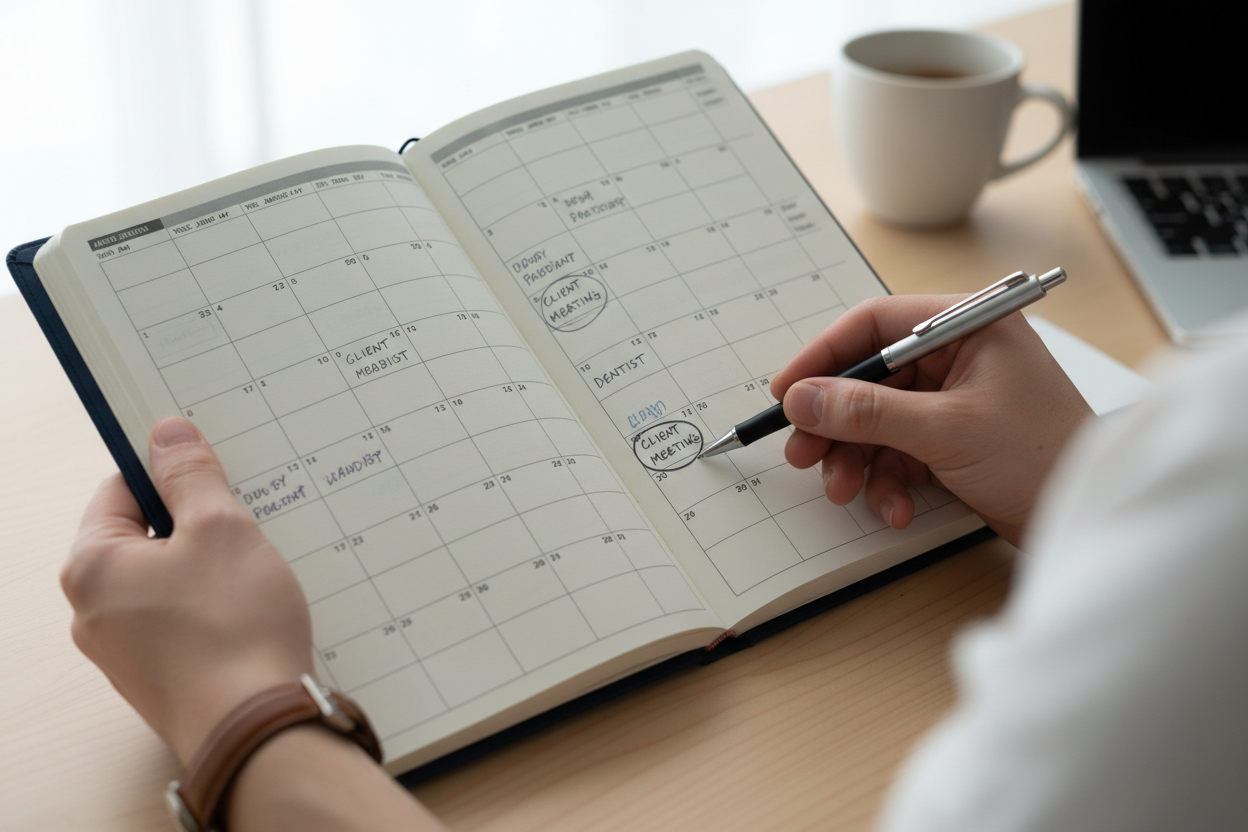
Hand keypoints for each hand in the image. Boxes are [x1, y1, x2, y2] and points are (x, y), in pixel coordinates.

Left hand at [62, 418, 313, 764]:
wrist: (256, 728)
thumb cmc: (232, 627)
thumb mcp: (221, 528)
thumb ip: (190, 475)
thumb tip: (167, 433)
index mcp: (92, 567)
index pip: (120, 489)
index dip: (168, 469)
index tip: (210, 464)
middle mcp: (94, 612)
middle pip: (145, 536)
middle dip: (197, 521)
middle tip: (245, 516)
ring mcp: (125, 651)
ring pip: (168, 579)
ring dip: (211, 564)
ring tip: (256, 566)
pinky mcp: (161, 676)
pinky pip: (183, 618)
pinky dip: (215, 604)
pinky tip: (253, 606)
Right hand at [770, 295, 1092, 544]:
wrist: (1087, 520)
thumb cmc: (1042, 458)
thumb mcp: (944, 430)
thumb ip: (867, 411)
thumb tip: (802, 399)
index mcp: (967, 327)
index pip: (875, 325)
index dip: (823, 357)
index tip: (787, 392)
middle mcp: (960, 355)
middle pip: (870, 377)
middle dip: (835, 421)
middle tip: (803, 452)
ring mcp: (957, 399)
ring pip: (879, 419)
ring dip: (856, 459)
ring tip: (844, 490)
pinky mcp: (955, 438)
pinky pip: (900, 450)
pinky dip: (887, 479)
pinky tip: (892, 507)